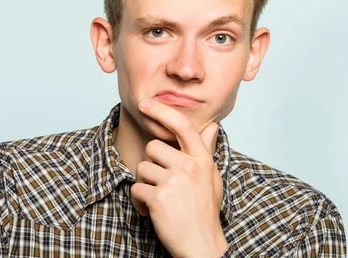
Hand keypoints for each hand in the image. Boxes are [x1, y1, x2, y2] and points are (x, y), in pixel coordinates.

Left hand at [130, 98, 227, 257]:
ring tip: (159, 200)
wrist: (201, 246)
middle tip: (163, 184)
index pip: (182, 126)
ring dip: (145, 185)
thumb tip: (212, 126)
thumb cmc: (205, 211)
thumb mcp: (211, 178)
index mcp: (202, 160)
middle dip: (152, 165)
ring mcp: (173, 182)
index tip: (146, 104)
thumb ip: (206, 151)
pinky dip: (139, 203)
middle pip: (154, 147)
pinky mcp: (158, 198)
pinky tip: (152, 212)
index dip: (162, 111)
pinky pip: (136, 189)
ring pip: (142, 168)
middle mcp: (189, 166)